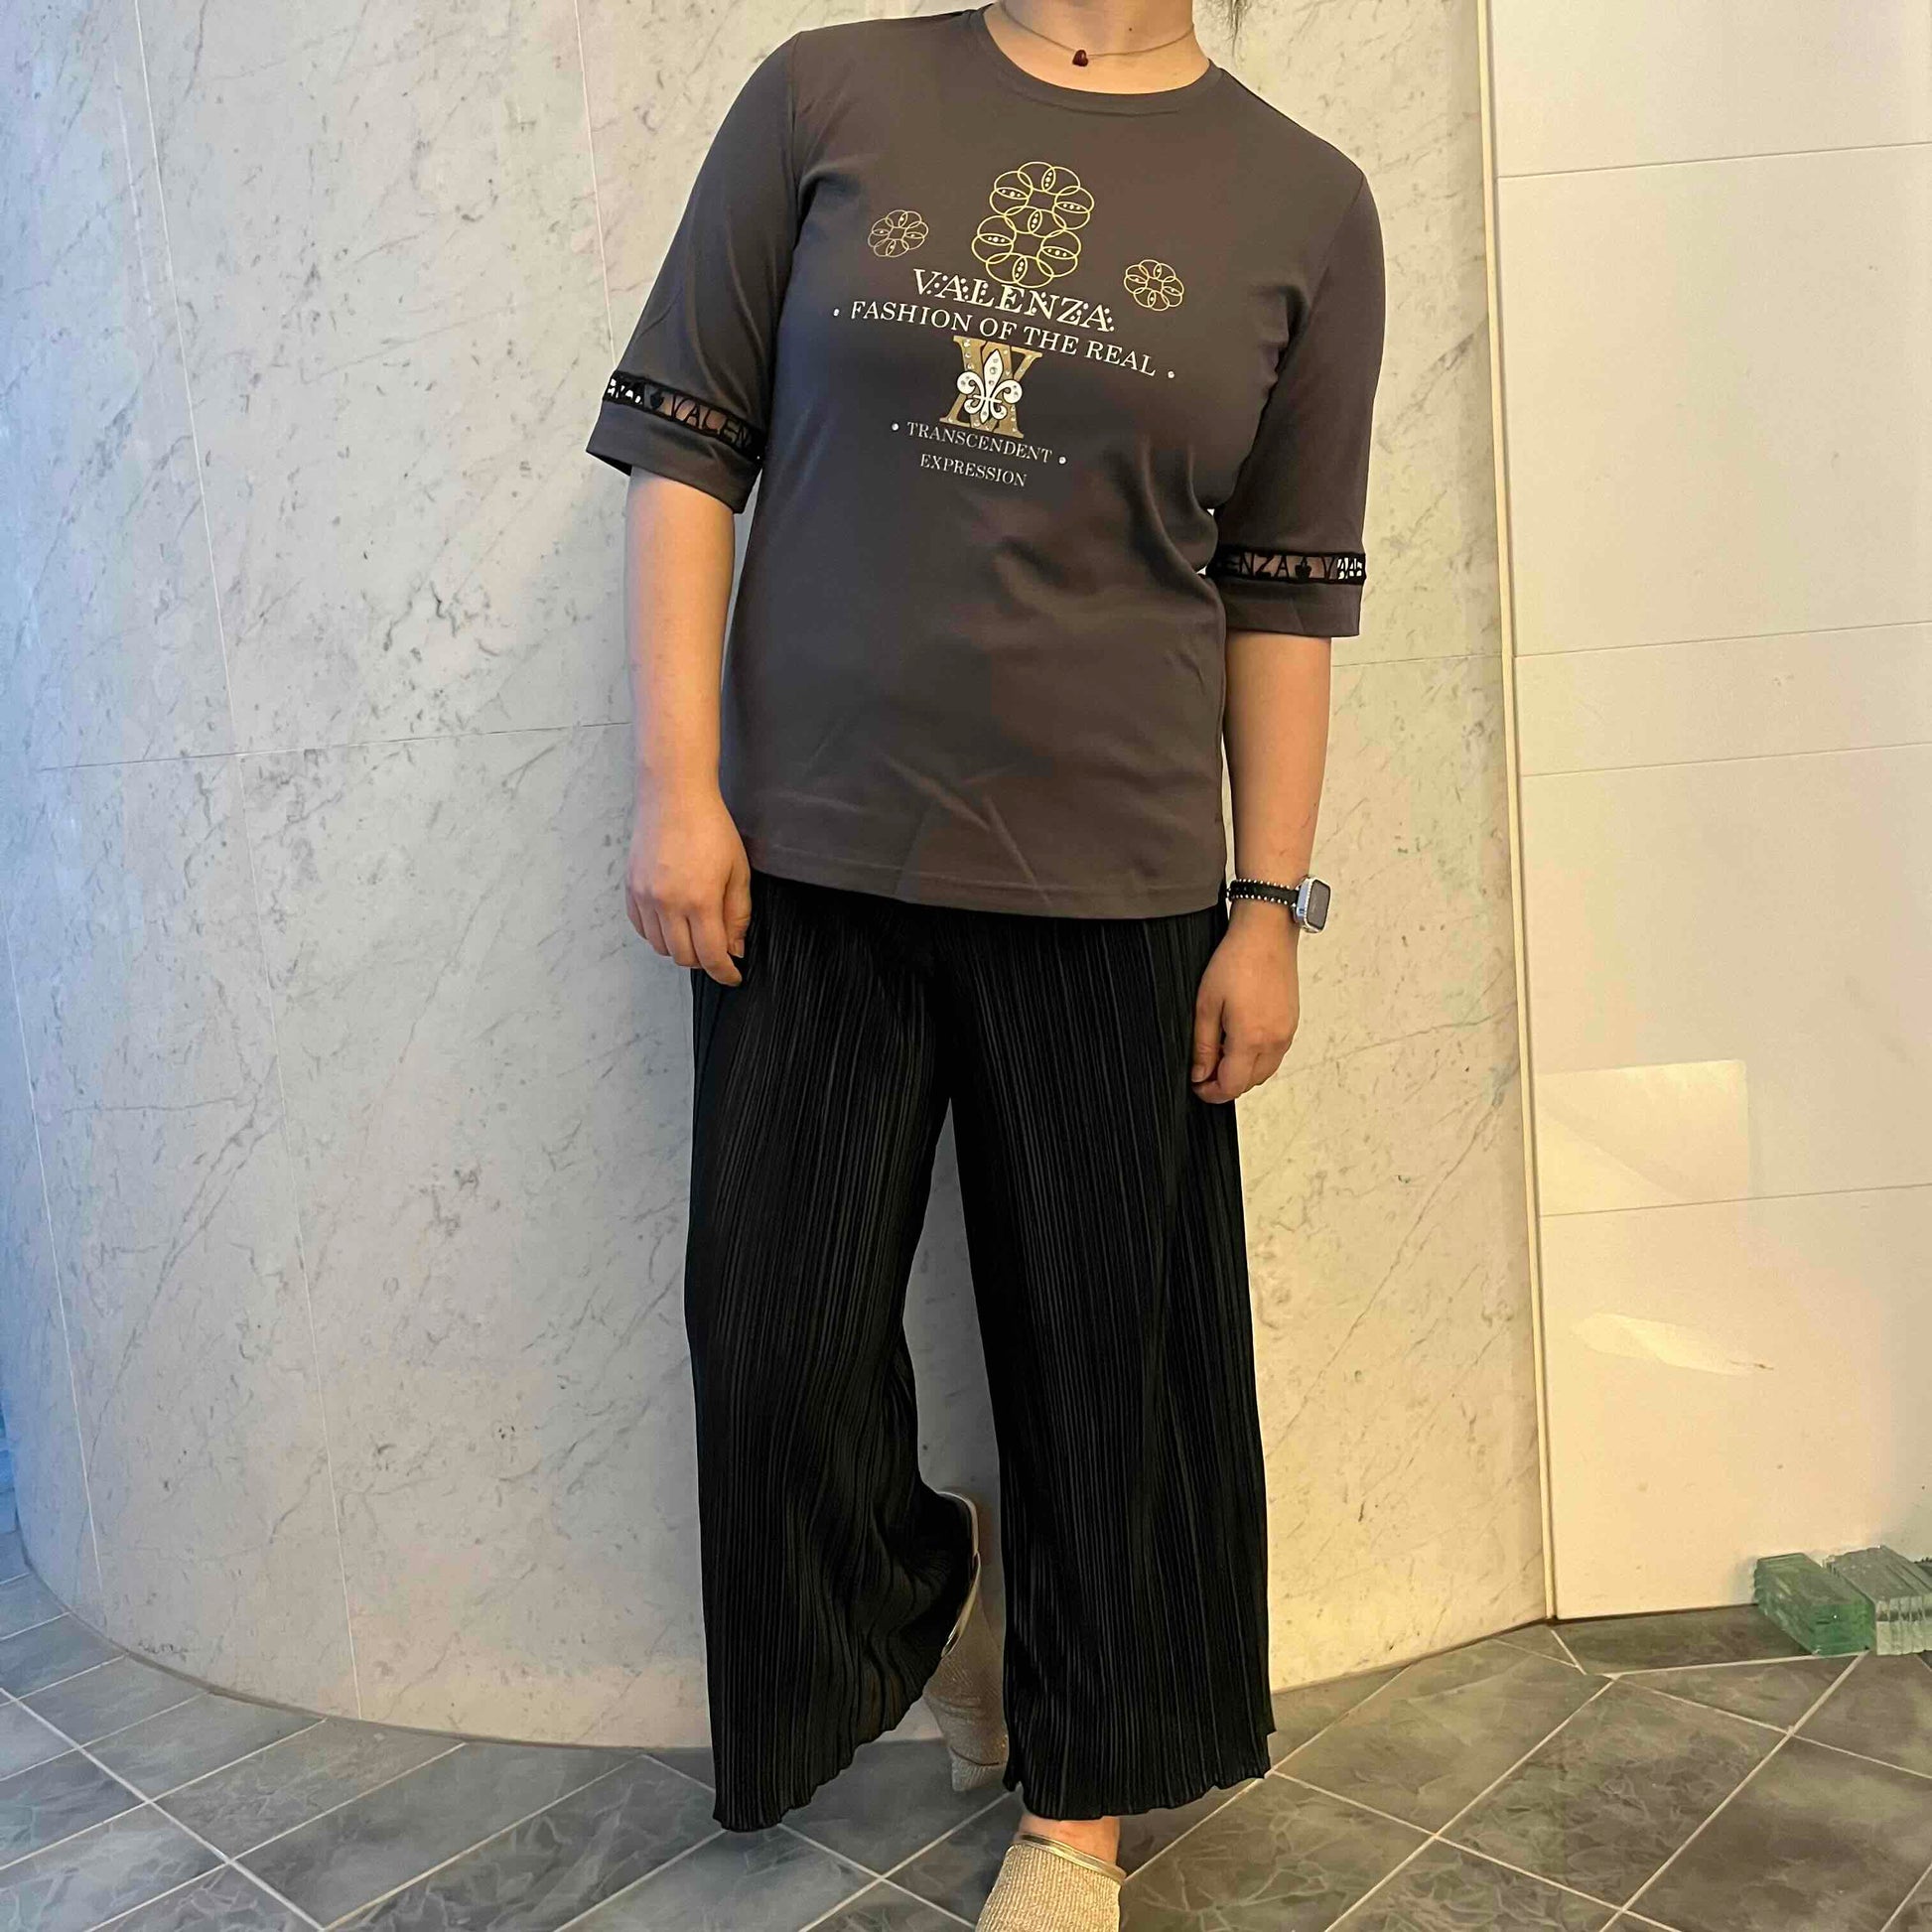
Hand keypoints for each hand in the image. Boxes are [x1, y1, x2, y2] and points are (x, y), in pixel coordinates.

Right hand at [626, 785, 751, 985]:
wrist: (673, 795)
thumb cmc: (710, 826)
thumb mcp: (738, 871)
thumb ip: (738, 914)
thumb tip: (735, 948)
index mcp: (700, 900)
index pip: (711, 956)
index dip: (725, 973)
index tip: (733, 975)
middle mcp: (668, 903)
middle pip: (684, 957)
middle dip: (704, 961)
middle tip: (718, 949)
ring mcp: (645, 897)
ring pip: (660, 946)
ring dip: (680, 948)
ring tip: (696, 932)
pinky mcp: (631, 889)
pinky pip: (641, 928)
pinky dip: (657, 933)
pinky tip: (672, 921)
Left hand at [1190, 899, 1300, 1102]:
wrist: (1267, 934)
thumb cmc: (1237, 960)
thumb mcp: (1206, 1004)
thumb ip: (1202, 1045)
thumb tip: (1200, 1074)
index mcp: (1251, 1039)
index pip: (1231, 1086)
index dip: (1211, 1092)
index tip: (1197, 1086)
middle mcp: (1274, 1041)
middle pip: (1249, 1084)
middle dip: (1225, 1084)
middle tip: (1204, 1069)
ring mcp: (1287, 1033)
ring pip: (1264, 1071)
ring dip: (1242, 1072)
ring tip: (1221, 1052)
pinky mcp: (1292, 1023)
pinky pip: (1275, 1055)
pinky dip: (1257, 1058)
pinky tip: (1240, 1040)